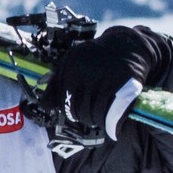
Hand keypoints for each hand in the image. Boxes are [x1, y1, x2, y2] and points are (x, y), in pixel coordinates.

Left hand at [33, 20, 172, 146]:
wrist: (127, 45)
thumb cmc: (95, 58)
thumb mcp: (72, 64)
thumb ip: (56, 84)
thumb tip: (44, 106)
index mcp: (70, 66)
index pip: (62, 102)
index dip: (69, 112)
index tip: (76, 113)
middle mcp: (87, 71)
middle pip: (79, 110)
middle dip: (84, 118)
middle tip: (91, 117)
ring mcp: (106, 77)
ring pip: (96, 113)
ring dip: (98, 122)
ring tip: (102, 120)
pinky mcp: (125, 83)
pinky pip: (113, 112)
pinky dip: (112, 124)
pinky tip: (112, 127)